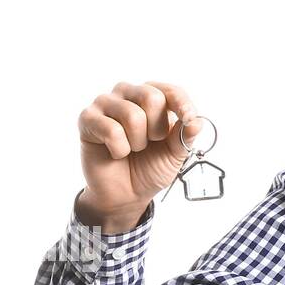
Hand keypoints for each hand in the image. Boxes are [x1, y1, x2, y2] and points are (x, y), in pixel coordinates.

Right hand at [76, 80, 201, 230]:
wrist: (126, 194)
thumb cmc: (150, 168)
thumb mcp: (175, 154)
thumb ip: (185, 136)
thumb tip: (197, 121)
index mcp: (152, 97)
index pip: (170, 90)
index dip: (182, 103)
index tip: (188, 118)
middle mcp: (128, 94)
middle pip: (151, 97)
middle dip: (157, 130)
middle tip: (149, 143)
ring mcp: (105, 103)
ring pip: (132, 115)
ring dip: (138, 143)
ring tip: (132, 149)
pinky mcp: (87, 118)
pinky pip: (111, 130)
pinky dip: (119, 149)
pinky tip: (116, 153)